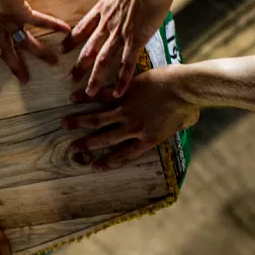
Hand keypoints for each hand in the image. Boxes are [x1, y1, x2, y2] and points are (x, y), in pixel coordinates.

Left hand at [0, 0, 69, 82]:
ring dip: (40, 54)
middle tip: (25, 80)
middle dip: (16, 67)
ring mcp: (10, 20)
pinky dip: (54, 25)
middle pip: (7, 51)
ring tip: (54, 62)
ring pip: (25, 44)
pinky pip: (40, 21)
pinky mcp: (21, 12)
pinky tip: (67, 30)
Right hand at [63, 66, 196, 169]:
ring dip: (79, 122)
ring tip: (64, 124)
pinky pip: (102, 96)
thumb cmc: (190, 105)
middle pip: (105, 139)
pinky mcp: (125, 93)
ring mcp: (127, 110)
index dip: (107, 162)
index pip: (123, 155)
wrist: (185, 88)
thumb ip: (178, 126)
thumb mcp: (185, 123)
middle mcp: (133, 128)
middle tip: (73, 148)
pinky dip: (87, 97)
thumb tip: (187, 123)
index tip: (94, 167)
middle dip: (87, 145)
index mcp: (148, 139)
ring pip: (98, 119)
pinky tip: (73, 98)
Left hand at [66, 0, 172, 96]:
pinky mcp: (135, 40)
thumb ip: (115, 3)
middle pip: (88, 49)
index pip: (81, 28)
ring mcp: (119, 34)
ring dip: (95, 78)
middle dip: (79, 66)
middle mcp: (106, 25)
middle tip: (70, 80)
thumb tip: (117, 5)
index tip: (62, 49)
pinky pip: (126, 64)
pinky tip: (117, 92)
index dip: (71, 40)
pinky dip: (121, 80)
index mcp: (101, 11)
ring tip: (89, 92)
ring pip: (103, 60)